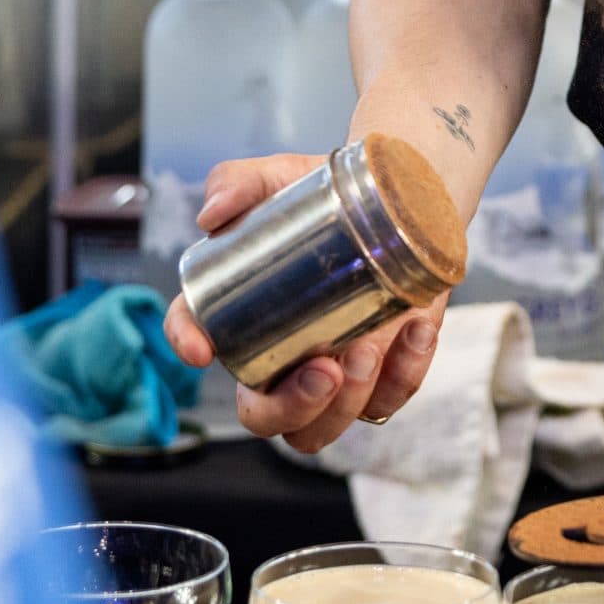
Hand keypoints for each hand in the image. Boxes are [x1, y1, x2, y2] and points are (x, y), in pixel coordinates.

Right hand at [161, 151, 451, 454]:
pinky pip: (391, 398)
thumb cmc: (325, 195)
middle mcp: (280, 355)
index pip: (198, 336)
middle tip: (323, 369)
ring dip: (345, 405)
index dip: (187, 345)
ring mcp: (332, 371)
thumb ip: (237, 182)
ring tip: (366, 351)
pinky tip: (416, 332)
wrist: (398, 193)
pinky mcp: (384, 371)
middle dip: (289, 407)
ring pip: (324, 426)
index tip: (200, 349)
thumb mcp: (279, 177)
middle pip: (264, 416)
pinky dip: (406, 374)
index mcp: (240, 312)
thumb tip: (211, 215)